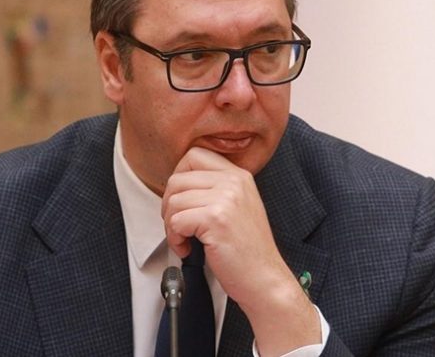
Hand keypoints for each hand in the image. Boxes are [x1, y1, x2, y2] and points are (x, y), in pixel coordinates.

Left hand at [162, 147, 319, 354]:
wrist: (265, 278)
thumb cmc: (248, 251)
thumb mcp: (239, 207)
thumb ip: (216, 190)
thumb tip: (180, 185)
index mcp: (239, 176)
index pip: (195, 155)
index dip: (179, 176)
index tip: (181, 199)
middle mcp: (234, 182)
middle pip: (178, 177)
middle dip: (169, 204)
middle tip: (178, 224)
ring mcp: (226, 199)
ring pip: (173, 200)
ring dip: (171, 225)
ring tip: (185, 239)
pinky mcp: (215, 219)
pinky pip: (176, 221)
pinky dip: (175, 239)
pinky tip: (188, 249)